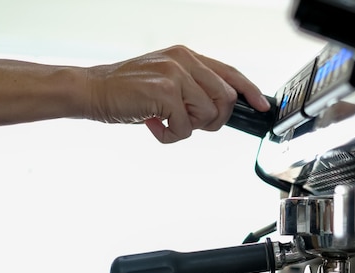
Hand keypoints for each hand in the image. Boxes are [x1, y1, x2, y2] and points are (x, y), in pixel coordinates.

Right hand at [85, 45, 270, 142]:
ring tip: (165, 120)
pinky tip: (153, 124)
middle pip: (225, 99)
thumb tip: (218, 110)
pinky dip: (170, 135)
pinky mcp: (165, 91)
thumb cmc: (129, 91)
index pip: (229, 73)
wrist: (93, 90)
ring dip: (188, 127)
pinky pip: (186, 127)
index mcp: (187, 57)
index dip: (249, 90)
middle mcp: (184, 61)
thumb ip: (193, 89)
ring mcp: (175, 74)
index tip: (262, 105)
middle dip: (212, 120)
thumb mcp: (166, 82)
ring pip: (207, 114)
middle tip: (188, 122)